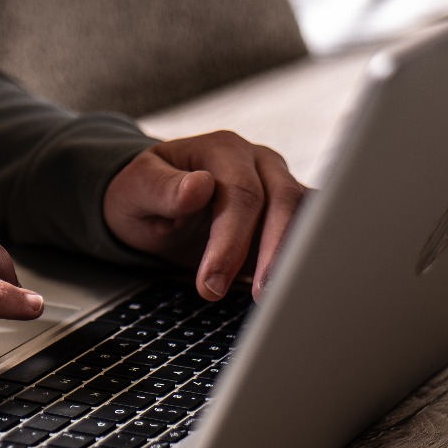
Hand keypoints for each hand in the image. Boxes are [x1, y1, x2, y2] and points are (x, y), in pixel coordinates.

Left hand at [104, 131, 305, 301]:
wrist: (154, 204)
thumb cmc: (143, 195)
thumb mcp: (136, 190)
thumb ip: (163, 188)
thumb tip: (198, 187)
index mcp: (222, 150)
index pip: (241, 193)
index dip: (231, 240)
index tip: (211, 283)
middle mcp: (258, 163)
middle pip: (283, 200)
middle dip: (272, 253)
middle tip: (258, 297)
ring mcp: (278, 186)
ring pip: (306, 214)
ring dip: (296, 256)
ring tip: (282, 296)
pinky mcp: (289, 214)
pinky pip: (311, 230)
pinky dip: (307, 257)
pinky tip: (298, 287)